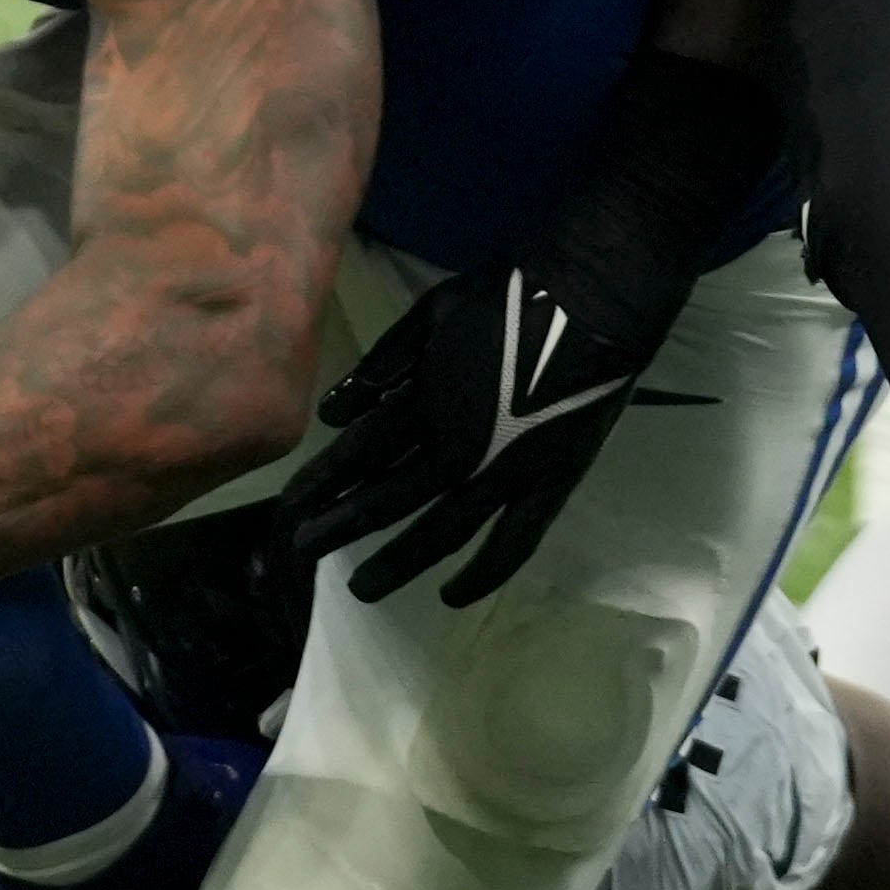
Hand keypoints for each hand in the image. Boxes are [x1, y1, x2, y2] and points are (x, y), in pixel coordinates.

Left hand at [283, 262, 652, 607]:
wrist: (598, 298)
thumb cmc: (513, 294)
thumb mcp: (434, 311)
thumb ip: (383, 364)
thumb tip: (332, 413)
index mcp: (425, 404)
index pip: (358, 454)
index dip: (321, 482)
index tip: (291, 507)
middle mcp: (456, 452)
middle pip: (385, 500)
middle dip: (339, 525)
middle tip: (303, 549)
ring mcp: (504, 477)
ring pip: (438, 533)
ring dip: (394, 561)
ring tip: (360, 587)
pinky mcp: (550, 488)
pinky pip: (511, 546)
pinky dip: (481, 576)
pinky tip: (451, 595)